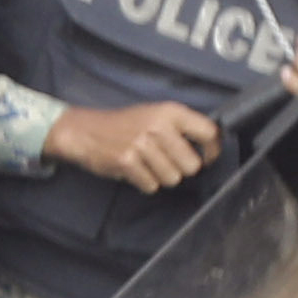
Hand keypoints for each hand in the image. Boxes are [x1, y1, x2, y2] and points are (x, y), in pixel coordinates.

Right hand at [49, 100, 219, 191]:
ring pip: (172, 179)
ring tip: (148, 165)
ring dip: (162, 177)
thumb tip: (210, 148)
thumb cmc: (124, 124)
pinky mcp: (127, 162)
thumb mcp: (155, 114)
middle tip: (168, 163)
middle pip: (192, 165)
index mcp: (170, 111)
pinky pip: (151, 185)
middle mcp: (158, 127)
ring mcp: (142, 145)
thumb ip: (181, 127)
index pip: (208, 133)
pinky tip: (136, 171)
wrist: (85, 131)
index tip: (207, 157)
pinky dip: (145, 183)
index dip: (212, 151)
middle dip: (182, 169)